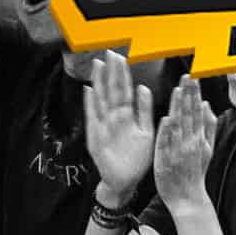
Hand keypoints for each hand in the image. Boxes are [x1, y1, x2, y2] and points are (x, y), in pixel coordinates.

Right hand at [85, 53, 156, 201]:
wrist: (125, 181)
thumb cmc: (137, 159)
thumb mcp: (146, 132)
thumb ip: (145, 110)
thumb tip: (143, 88)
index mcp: (128, 116)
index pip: (125, 90)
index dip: (123, 75)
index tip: (121, 57)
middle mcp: (114, 118)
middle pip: (112, 91)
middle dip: (110, 73)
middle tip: (109, 53)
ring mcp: (104, 126)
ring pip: (102, 100)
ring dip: (100, 83)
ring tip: (98, 65)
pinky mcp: (96, 137)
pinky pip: (93, 117)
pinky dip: (91, 104)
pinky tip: (89, 89)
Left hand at [153, 75, 216, 210]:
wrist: (188, 199)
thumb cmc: (195, 173)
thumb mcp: (207, 150)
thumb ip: (208, 128)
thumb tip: (208, 106)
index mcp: (198, 138)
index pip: (196, 111)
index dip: (194, 94)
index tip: (193, 77)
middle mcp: (189, 142)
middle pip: (189, 114)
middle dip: (188, 94)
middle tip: (187, 76)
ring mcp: (178, 151)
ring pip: (179, 126)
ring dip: (178, 108)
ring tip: (178, 91)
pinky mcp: (165, 160)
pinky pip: (166, 144)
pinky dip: (168, 132)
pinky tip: (167, 119)